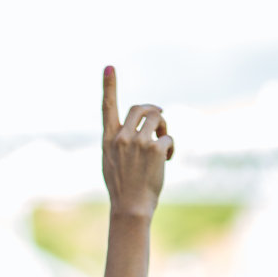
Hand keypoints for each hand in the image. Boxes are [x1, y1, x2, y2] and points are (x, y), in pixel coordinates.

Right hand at [101, 66, 173, 220]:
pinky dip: (170, 147)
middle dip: (153, 111)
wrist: (130, 208)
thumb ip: (119, 141)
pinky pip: (168, 137)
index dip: (109, 86)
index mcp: (108, 139)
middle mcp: (121, 138)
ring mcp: (138, 143)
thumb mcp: (111, 162)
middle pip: (141, 108)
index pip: (107, 107)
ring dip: (163, 127)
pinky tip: (166, 160)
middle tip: (159, 122)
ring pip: (157, 118)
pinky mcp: (155, 149)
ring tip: (162, 143)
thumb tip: (139, 126)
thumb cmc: (122, 187)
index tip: (109, 67)